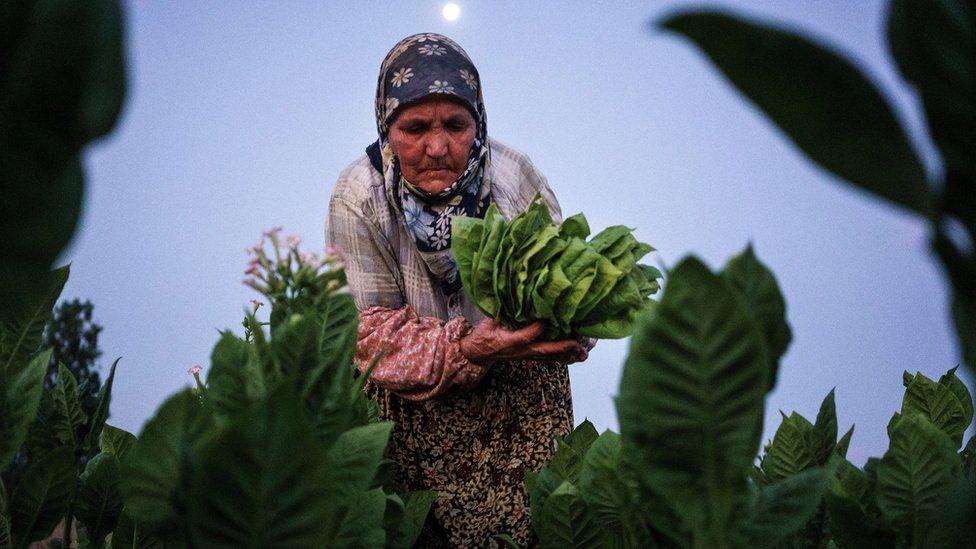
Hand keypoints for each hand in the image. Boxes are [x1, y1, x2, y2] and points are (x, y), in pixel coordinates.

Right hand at [459, 319, 584, 365]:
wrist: (478, 354)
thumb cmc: (484, 336)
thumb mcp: (488, 322)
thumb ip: (501, 312)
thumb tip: (512, 295)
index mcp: (510, 341)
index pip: (526, 335)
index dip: (537, 328)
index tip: (547, 319)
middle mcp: (522, 350)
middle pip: (545, 350)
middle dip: (562, 347)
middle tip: (577, 343)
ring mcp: (527, 355)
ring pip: (549, 357)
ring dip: (566, 355)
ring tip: (583, 354)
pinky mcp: (530, 356)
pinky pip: (549, 358)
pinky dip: (563, 357)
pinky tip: (575, 356)